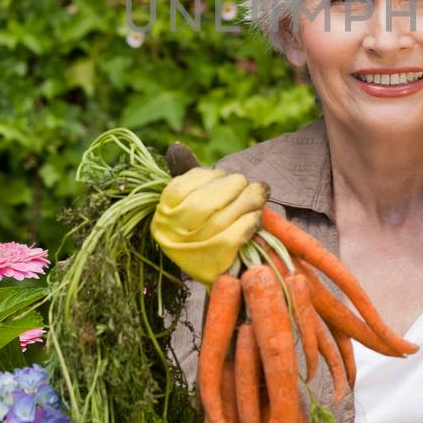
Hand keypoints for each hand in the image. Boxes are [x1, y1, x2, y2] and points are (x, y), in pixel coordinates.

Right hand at [151, 165, 267, 284]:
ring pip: (222, 218)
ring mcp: (188, 252)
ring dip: (247, 202)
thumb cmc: (207, 230)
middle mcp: (169, 234)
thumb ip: (192, 176)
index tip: (227, 177)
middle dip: (234, 187)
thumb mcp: (194, 202)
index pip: (184, 185)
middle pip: (205, 201)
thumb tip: (176, 146)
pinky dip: (249, 222)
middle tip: (252, 185)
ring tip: (259, 195)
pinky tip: (256, 217)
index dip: (211, 177)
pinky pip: (234, 236)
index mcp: (162, 214)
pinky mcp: (211, 266)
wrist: (220, 276)